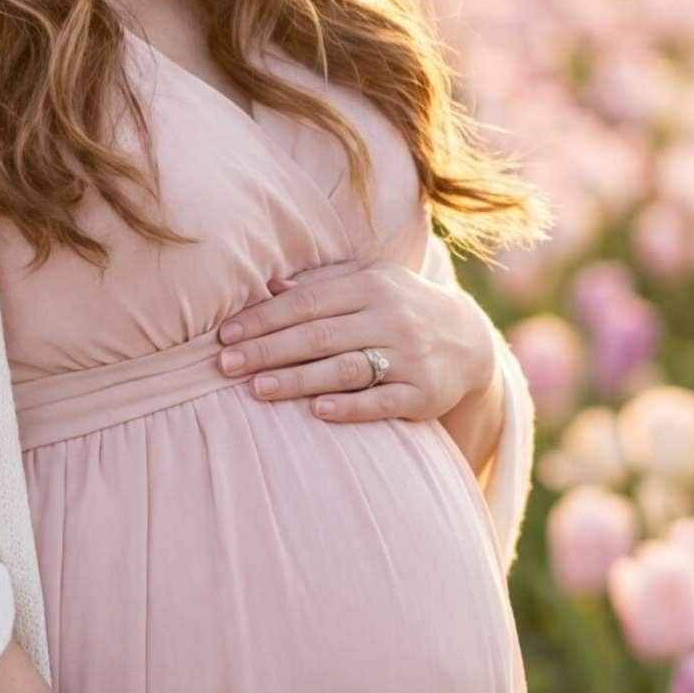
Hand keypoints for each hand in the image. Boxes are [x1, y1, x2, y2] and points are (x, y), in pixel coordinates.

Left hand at [214, 254, 493, 423]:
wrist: (468, 340)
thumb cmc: (399, 306)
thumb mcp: (369, 281)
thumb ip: (322, 281)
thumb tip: (268, 288)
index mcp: (371, 285)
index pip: (308, 301)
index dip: (264, 318)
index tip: (225, 334)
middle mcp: (391, 317)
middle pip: (320, 335)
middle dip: (269, 350)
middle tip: (226, 364)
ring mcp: (409, 357)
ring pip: (346, 368)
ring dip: (300, 379)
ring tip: (258, 388)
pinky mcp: (423, 394)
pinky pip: (383, 401)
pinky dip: (351, 407)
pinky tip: (318, 411)